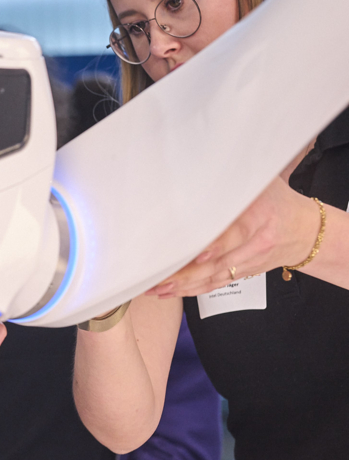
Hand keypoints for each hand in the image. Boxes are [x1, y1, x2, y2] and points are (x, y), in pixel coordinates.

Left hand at [147, 177, 319, 297]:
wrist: (303, 231)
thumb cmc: (276, 202)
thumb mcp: (262, 183)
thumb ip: (235, 181)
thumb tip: (201, 166)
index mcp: (261, 216)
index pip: (237, 233)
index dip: (218, 245)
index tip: (198, 253)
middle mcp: (256, 243)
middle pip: (220, 261)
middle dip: (188, 272)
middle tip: (160, 277)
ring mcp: (249, 261)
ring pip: (214, 277)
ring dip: (184, 285)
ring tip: (157, 288)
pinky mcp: (243, 273)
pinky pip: (216, 284)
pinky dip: (193, 290)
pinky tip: (171, 292)